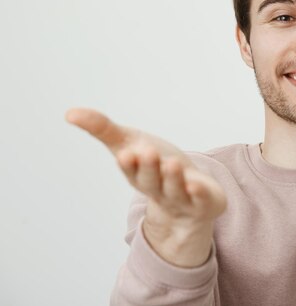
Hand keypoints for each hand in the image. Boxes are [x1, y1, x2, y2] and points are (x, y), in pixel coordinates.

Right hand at [65, 107, 226, 266]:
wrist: (189, 196)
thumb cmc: (156, 165)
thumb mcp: (129, 144)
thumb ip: (103, 129)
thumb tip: (69, 113)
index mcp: (139, 175)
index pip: (131, 171)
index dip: (129, 164)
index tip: (126, 153)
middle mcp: (158, 189)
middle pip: (152, 181)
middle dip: (149, 168)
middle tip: (147, 152)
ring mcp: (182, 198)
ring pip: (176, 189)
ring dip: (173, 178)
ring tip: (171, 163)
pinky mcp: (205, 202)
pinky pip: (203, 199)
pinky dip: (200, 193)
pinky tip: (196, 184)